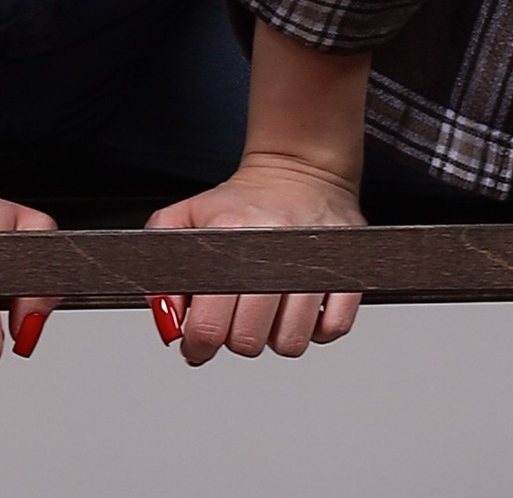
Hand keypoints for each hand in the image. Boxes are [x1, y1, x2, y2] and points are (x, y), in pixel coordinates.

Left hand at [145, 151, 366, 362]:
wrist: (299, 169)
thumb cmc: (242, 203)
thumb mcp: (186, 219)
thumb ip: (164, 269)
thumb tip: (168, 321)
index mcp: (231, 235)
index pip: (209, 325)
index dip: (197, 343)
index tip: (197, 340)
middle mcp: (274, 249)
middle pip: (248, 341)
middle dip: (236, 337)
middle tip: (235, 314)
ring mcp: (314, 262)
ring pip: (290, 343)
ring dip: (276, 335)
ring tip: (269, 306)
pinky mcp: (347, 271)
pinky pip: (331, 331)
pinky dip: (316, 328)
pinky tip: (300, 303)